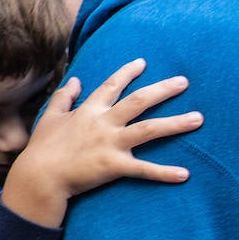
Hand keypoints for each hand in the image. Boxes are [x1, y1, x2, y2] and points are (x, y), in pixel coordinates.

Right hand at [3, 59, 203, 227]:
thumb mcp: (50, 117)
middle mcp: (104, 123)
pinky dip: (164, 172)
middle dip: (163, 90)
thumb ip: (64, 97)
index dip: (128, 73)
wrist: (39, 176)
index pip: (112, 85)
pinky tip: (185, 174)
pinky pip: (144, 169)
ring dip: (176, 124)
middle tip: (184, 82)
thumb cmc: (43, 148)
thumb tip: (75, 80)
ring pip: (149, 129)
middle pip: (139, 101)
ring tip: (198, 119)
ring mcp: (111, 144)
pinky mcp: (114, 166)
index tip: (143, 63)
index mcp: (89, 110)